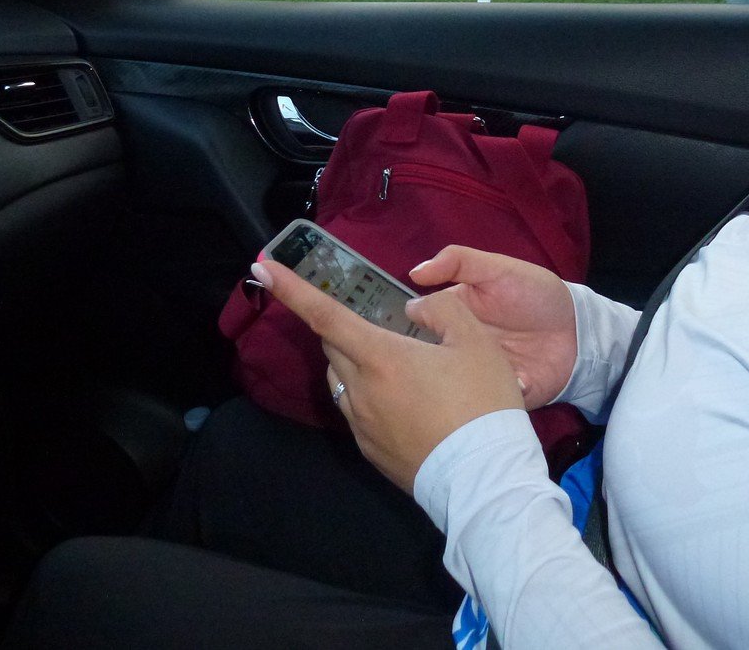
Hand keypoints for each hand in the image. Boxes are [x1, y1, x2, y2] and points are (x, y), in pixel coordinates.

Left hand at [255, 258, 523, 493]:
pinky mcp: (370, 452)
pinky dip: (370, 398)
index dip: (292, 289)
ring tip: (399, 368)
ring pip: (342, 381)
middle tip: (373, 323)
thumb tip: (414, 309)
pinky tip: (407, 405)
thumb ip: (442, 310)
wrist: (485, 479)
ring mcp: (361, 425)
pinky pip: (358, 412)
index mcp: (380, 357)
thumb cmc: (482, 404)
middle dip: (341, 327)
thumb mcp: (476, 342)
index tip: (263, 268)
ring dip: (356, 364)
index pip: (324, 315)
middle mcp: (359, 390)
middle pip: (332, 347)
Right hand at [408, 246, 577, 408]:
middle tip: (424, 360)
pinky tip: (502, 386)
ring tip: (460, 377)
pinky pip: (488, 403)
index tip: (392, 334)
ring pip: (454, 384)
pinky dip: (493, 397)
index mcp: (454, 317)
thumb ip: (458, 263)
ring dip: (454, 384)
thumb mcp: (497, 269)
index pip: (419, 324)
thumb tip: (414, 273)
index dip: (404, 329)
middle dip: (424, 363)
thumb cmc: (535, 295)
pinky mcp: (500, 395)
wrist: (577, 331)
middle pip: (430, 358)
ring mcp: (479, 374)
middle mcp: (460, 348)